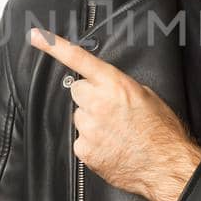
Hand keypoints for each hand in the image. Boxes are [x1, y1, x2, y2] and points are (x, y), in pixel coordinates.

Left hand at [29, 26, 200, 200]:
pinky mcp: (84, 150)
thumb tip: (108, 88)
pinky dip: (93, 144)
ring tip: (116, 133)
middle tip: (109, 110)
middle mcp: (98, 103)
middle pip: (77, 91)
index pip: (79, 59)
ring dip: (93, 122)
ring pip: (80, 117)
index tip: (35, 36)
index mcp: (114, 84)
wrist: (164, 165)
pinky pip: (81, 140)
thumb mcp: (147, 97)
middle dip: (89, 97)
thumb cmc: (161, 132)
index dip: (54, 46)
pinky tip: (112, 147)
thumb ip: (121, 87)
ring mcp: (89, 127)